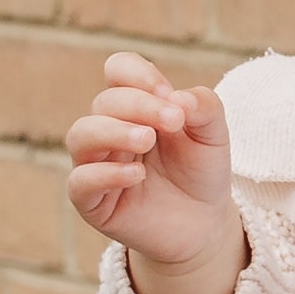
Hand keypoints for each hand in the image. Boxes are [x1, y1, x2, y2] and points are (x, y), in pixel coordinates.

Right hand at [67, 54, 248, 293]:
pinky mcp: (92, 201)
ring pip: (81, 135)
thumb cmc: (201, 171)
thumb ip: (204, 108)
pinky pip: (80, 181)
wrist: (203, 224)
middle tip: (174, 121)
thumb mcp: (214, 135)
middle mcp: (109, 129)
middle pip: (105, 102)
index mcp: (135, 105)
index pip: (118, 69)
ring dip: (113, 132)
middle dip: (140, 105)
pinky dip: (105, 174)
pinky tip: (136, 175)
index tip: (167, 92)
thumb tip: (178, 97)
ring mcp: (96, 164)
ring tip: (147, 140)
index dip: (138, 73)